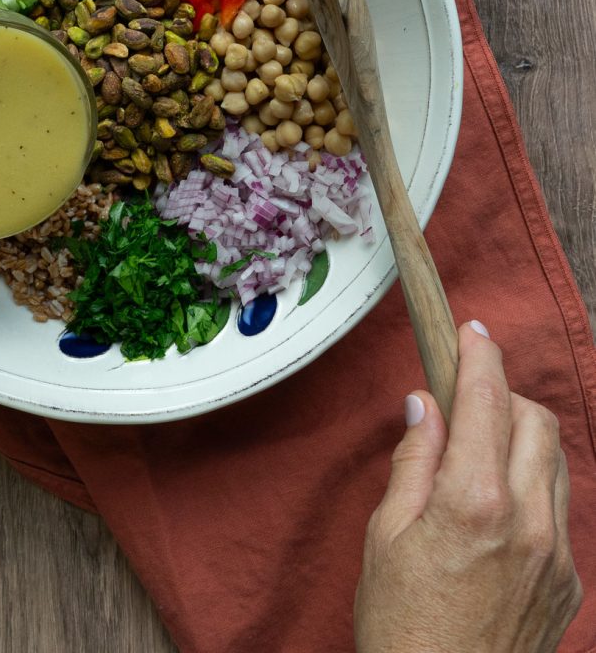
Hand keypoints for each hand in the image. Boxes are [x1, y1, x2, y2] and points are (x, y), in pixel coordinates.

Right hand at [355, 321, 581, 652]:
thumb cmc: (400, 623)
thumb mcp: (385, 534)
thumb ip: (414, 460)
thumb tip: (426, 406)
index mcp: (473, 501)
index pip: (487, 400)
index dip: (480, 356)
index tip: (473, 332)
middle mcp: (528, 520)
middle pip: (535, 419)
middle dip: (504, 394)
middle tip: (467, 400)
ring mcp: (556, 552)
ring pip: (556, 460)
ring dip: (523, 437)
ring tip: (480, 453)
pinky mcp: (569, 580)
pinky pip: (560, 507)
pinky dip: (534, 484)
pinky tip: (497, 507)